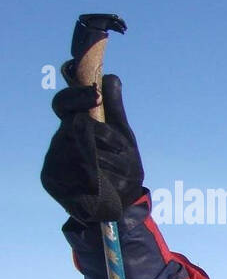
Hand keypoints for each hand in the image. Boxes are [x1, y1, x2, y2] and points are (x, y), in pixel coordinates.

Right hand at [41, 67, 143, 222]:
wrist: (119, 202)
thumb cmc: (121, 163)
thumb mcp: (123, 136)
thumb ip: (115, 109)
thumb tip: (110, 76)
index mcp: (74, 126)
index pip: (64, 104)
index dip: (76, 97)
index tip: (95, 96)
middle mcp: (59, 140)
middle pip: (75, 127)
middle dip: (103, 136)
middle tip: (120, 148)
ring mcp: (52, 160)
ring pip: (78, 152)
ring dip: (106, 161)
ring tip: (119, 171)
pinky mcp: (51, 181)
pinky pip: (75, 175)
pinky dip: (97, 180)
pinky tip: (105, 185)